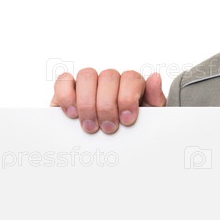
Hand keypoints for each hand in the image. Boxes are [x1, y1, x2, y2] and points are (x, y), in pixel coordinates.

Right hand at [51, 69, 165, 133]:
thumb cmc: (134, 128)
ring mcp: (89, 83)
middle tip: (108, 128)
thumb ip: (154, 98)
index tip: (127, 120)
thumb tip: (155, 77)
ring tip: (90, 125)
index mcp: (132, 83)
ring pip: (87, 75)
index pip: (130, 78)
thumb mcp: (150, 117)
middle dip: (107, 105)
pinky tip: (71, 113)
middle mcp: (111, 80)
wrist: (119, 144)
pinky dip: (66, 95)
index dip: (127, 98)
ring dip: (87, 102)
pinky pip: (63, 80)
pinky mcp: (68, 90)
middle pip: (108, 77)